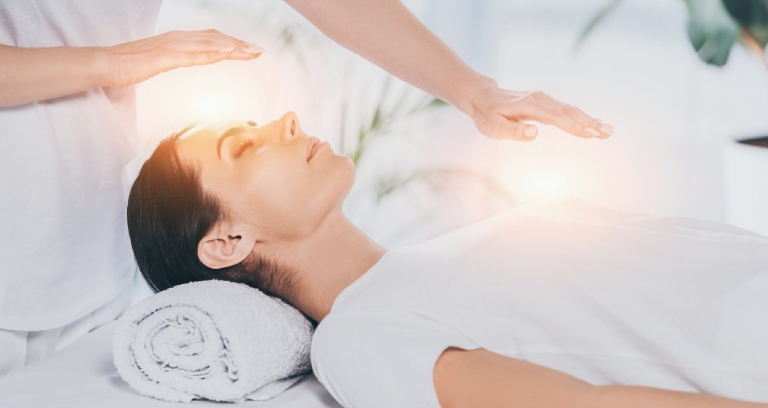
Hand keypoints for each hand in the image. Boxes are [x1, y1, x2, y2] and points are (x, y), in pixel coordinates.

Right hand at [103, 29, 264, 86]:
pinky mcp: (166, 57)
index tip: (250, 51)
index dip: (232, 44)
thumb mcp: (158, 64)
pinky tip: (228, 53)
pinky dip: (213, 52)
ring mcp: (173, 46)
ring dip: (234, 48)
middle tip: (260, 51)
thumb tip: (185, 63)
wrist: (106, 65)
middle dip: (239, 45)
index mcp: (177, 40)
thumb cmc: (128, 67)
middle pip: (216, 39)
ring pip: (210, 44)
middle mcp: (178, 39)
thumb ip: (173, 61)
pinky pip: (194, 54)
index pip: (211, 40)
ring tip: (252, 53)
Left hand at [466, 81, 613, 141]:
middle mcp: (539, 99)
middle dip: (589, 123)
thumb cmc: (487, 115)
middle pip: (569, 112)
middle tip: (608, 134)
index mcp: (528, 106)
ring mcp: (543, 99)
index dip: (574, 126)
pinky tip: (594, 123)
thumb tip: (535, 133)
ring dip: (590, 120)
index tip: (590, 134)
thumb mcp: (493, 128)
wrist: (483, 97)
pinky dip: (581, 116)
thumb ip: (513, 132)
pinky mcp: (544, 102)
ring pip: (570, 110)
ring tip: (608, 131)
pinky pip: (566, 109)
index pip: (556, 117)